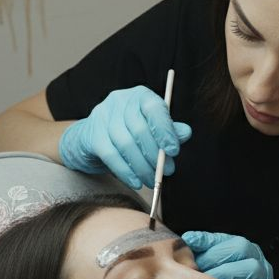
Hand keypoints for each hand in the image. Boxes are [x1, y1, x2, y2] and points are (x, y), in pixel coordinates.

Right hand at [58, 85, 192, 188]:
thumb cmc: (130, 132)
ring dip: (142, 167)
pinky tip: (135, 182)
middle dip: (155, 155)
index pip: (154, 109)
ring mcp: (103, 116)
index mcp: (140, 96)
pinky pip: (111, 156)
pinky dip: (125, 171)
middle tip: (165, 171)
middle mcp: (120, 101)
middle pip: (140, 129)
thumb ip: (169, 130)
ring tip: (152, 180)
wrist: (93, 139)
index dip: (165, 130)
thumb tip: (185, 132)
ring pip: (126, 145)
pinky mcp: (93, 135)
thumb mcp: (152, 128)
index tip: (174, 151)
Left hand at [182, 231, 278, 278]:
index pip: (226, 238)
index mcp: (243, 251)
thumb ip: (203, 264)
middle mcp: (256, 260)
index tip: (188, 239)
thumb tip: (179, 252)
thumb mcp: (215, 277)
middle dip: (216, 255)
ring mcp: (264, 278)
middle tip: (198, 265)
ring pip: (249, 267)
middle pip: (240, 247)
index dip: (207, 239)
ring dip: (226, 272)